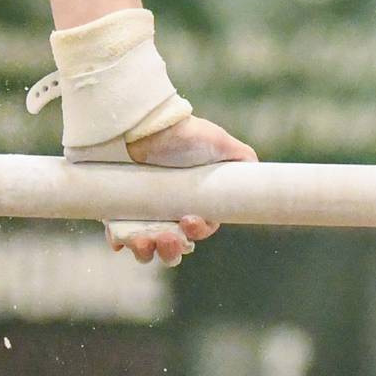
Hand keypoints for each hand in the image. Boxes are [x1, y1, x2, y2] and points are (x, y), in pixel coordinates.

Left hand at [110, 116, 256, 265]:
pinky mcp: (118, 213)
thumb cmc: (186, 134)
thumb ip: (243, 157)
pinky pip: (118, 237)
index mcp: (194, 204)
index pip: (200, 230)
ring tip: (142, 239)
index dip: (197, 232)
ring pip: (146, 249)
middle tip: (167, 237)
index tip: (189, 221)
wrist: (148, 125)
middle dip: (171, 251)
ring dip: (145, 251)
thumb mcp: (220, 142)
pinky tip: (119, 238)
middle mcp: (170, 214)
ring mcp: (143, 216)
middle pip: (173, 249)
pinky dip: (119, 241)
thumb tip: (258, 171)